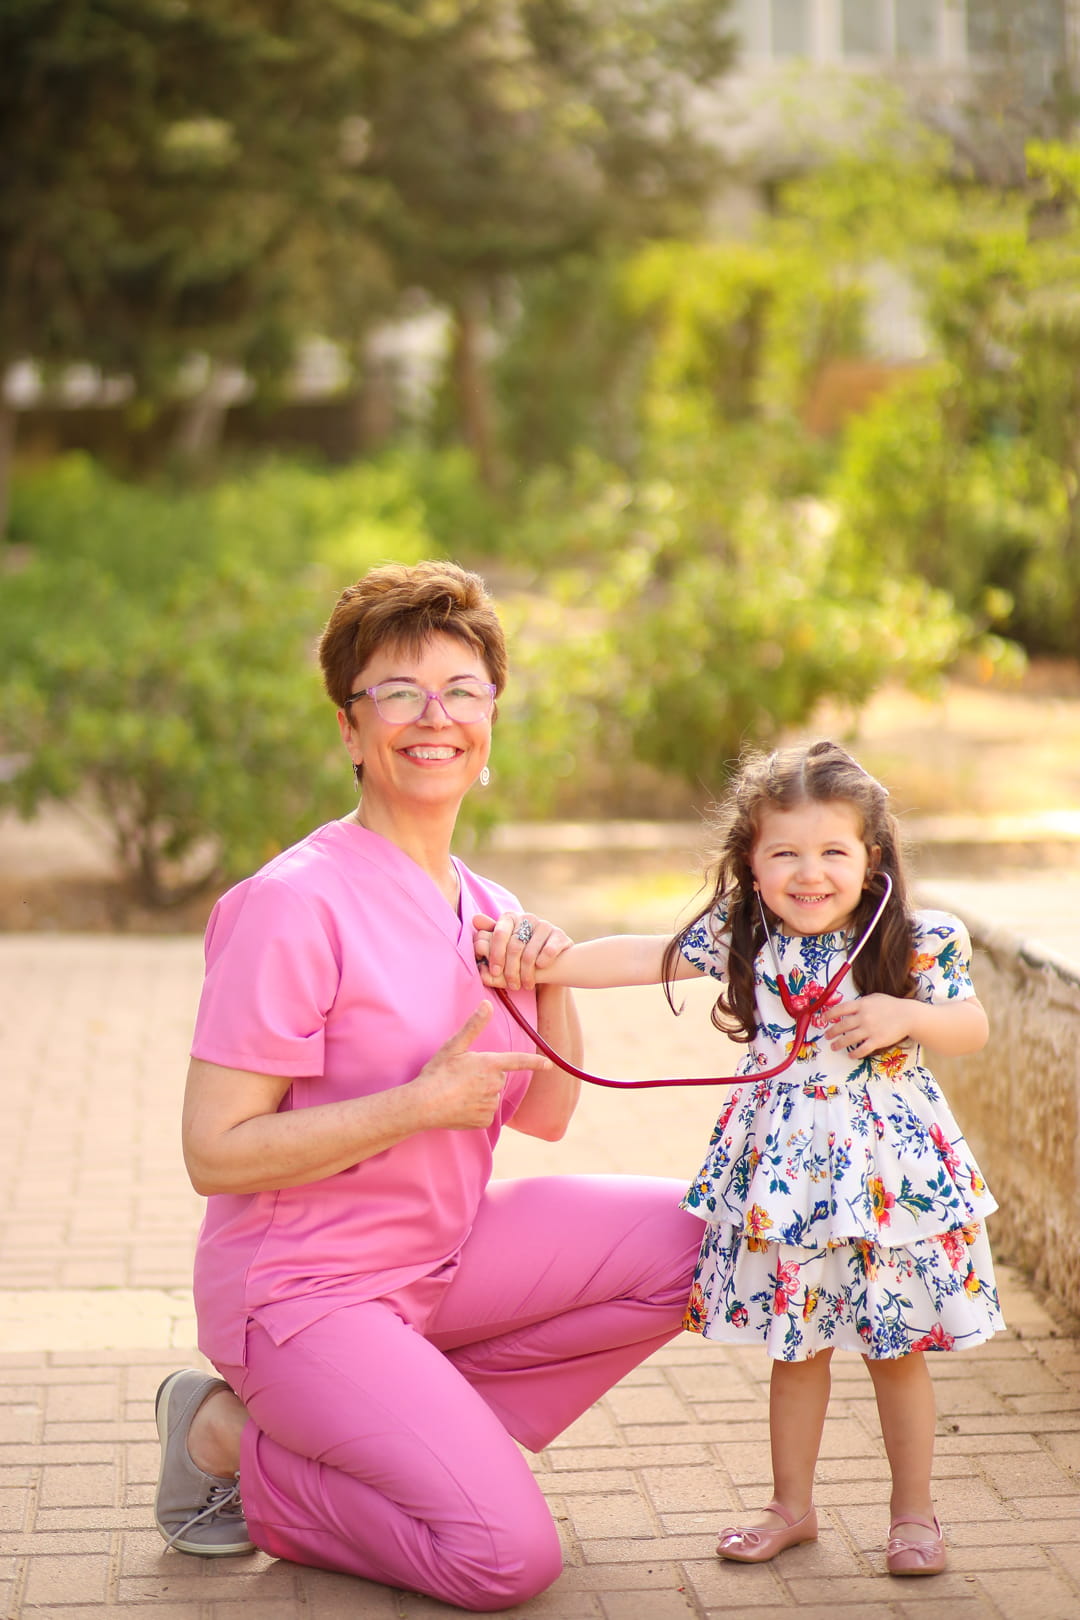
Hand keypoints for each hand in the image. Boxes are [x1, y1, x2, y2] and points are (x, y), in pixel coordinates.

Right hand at [412, 1002, 549, 1129]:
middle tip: (462, 1078)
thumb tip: (487, 1004)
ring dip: (480, 1094)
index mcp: (489, 1064)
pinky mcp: (484, 1120)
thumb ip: (473, 1026)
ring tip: (458, 1092)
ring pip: (491, 1096)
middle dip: (486, 1077)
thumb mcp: (453, 1046)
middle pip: (498, 1078)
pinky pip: (485, 1113)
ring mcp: (490, 1104)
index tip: (550, 1065)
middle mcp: (494, 1085)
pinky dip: (475, 1110)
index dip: (535, 1062)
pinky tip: (459, 1106)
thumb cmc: (437, 1073)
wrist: (424, 1104)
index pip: (518, 1061)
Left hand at [473, 910, 572, 989]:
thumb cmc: (519, 954)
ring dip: (527, 973)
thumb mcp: (501, 948)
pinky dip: (543, 962)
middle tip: (511, 985)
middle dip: (511, 970)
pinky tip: (541, 969)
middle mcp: (527, 918)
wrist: (548, 959)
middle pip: (514, 946)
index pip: (499, 934)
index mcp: (509, 918)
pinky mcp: (559, 935)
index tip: (495, 973)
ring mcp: (544, 925)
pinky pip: (549, 950)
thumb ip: (487, 939)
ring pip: (530, 952)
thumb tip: (475, 920)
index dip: (496, 955)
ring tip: (526, 985)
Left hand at [824, 994, 911, 1055]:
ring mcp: (870, 1029)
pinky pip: (862, 1049)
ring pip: (848, 1038)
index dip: (829, 1015)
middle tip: (827, 1036)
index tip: (823, 1019)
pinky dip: (854, 1053)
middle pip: (841, 1026)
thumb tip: (848, 1007)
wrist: (908, 1015)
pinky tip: (850, 1055)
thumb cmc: (891, 1005)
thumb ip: (861, 1002)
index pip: (840, 1009)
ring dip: (838, 1044)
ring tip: (834, 1046)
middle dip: (831, 1032)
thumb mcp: (874, 998)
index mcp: (861, 1004)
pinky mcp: (877, 1040)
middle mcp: (863, 1017)